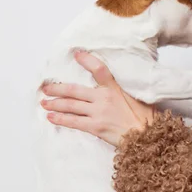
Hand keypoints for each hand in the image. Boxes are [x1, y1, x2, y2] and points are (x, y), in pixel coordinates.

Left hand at [41, 51, 155, 146]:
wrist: (146, 136)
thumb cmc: (145, 118)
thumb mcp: (138, 97)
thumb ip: (124, 91)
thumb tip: (117, 88)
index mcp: (115, 89)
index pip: (99, 69)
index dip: (87, 60)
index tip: (77, 54)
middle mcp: (104, 98)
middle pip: (74, 90)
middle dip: (57, 89)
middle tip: (46, 88)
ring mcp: (98, 113)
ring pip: (70, 106)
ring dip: (55, 104)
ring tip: (44, 102)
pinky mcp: (95, 127)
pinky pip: (73, 122)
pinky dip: (61, 119)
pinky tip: (51, 117)